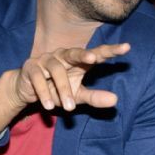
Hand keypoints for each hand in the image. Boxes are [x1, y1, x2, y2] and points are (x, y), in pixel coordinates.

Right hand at [9, 43, 130, 111]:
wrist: (27, 91)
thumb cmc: (57, 90)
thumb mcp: (78, 96)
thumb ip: (95, 97)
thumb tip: (115, 100)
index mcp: (79, 60)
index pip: (97, 53)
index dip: (111, 50)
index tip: (127, 47)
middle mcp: (63, 56)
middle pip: (75, 52)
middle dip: (84, 54)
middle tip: (94, 59)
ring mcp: (46, 59)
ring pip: (56, 70)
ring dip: (63, 89)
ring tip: (69, 107)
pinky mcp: (31, 67)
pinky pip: (38, 78)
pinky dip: (44, 93)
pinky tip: (49, 106)